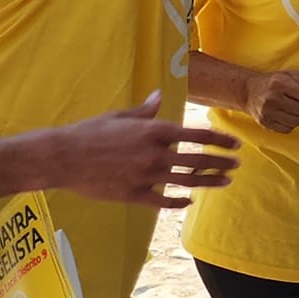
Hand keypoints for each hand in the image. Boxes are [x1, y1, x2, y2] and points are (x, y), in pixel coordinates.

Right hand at [44, 92, 240, 208]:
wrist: (62, 157)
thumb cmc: (89, 132)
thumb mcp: (120, 115)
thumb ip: (145, 110)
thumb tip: (160, 96)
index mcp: (153, 131)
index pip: (197, 135)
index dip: (219, 140)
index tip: (234, 144)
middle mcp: (155, 154)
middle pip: (198, 160)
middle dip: (221, 162)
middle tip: (237, 164)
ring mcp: (146, 176)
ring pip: (186, 181)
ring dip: (209, 181)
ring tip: (226, 181)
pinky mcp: (134, 195)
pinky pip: (163, 201)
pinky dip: (179, 201)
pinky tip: (189, 201)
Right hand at [242, 70, 298, 133]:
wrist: (249, 92)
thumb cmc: (272, 82)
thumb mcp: (290, 76)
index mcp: (279, 83)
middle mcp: (272, 98)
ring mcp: (268, 113)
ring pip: (297, 121)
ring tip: (295, 109)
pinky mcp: (265, 124)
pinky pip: (288, 129)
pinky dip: (291, 124)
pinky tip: (287, 115)